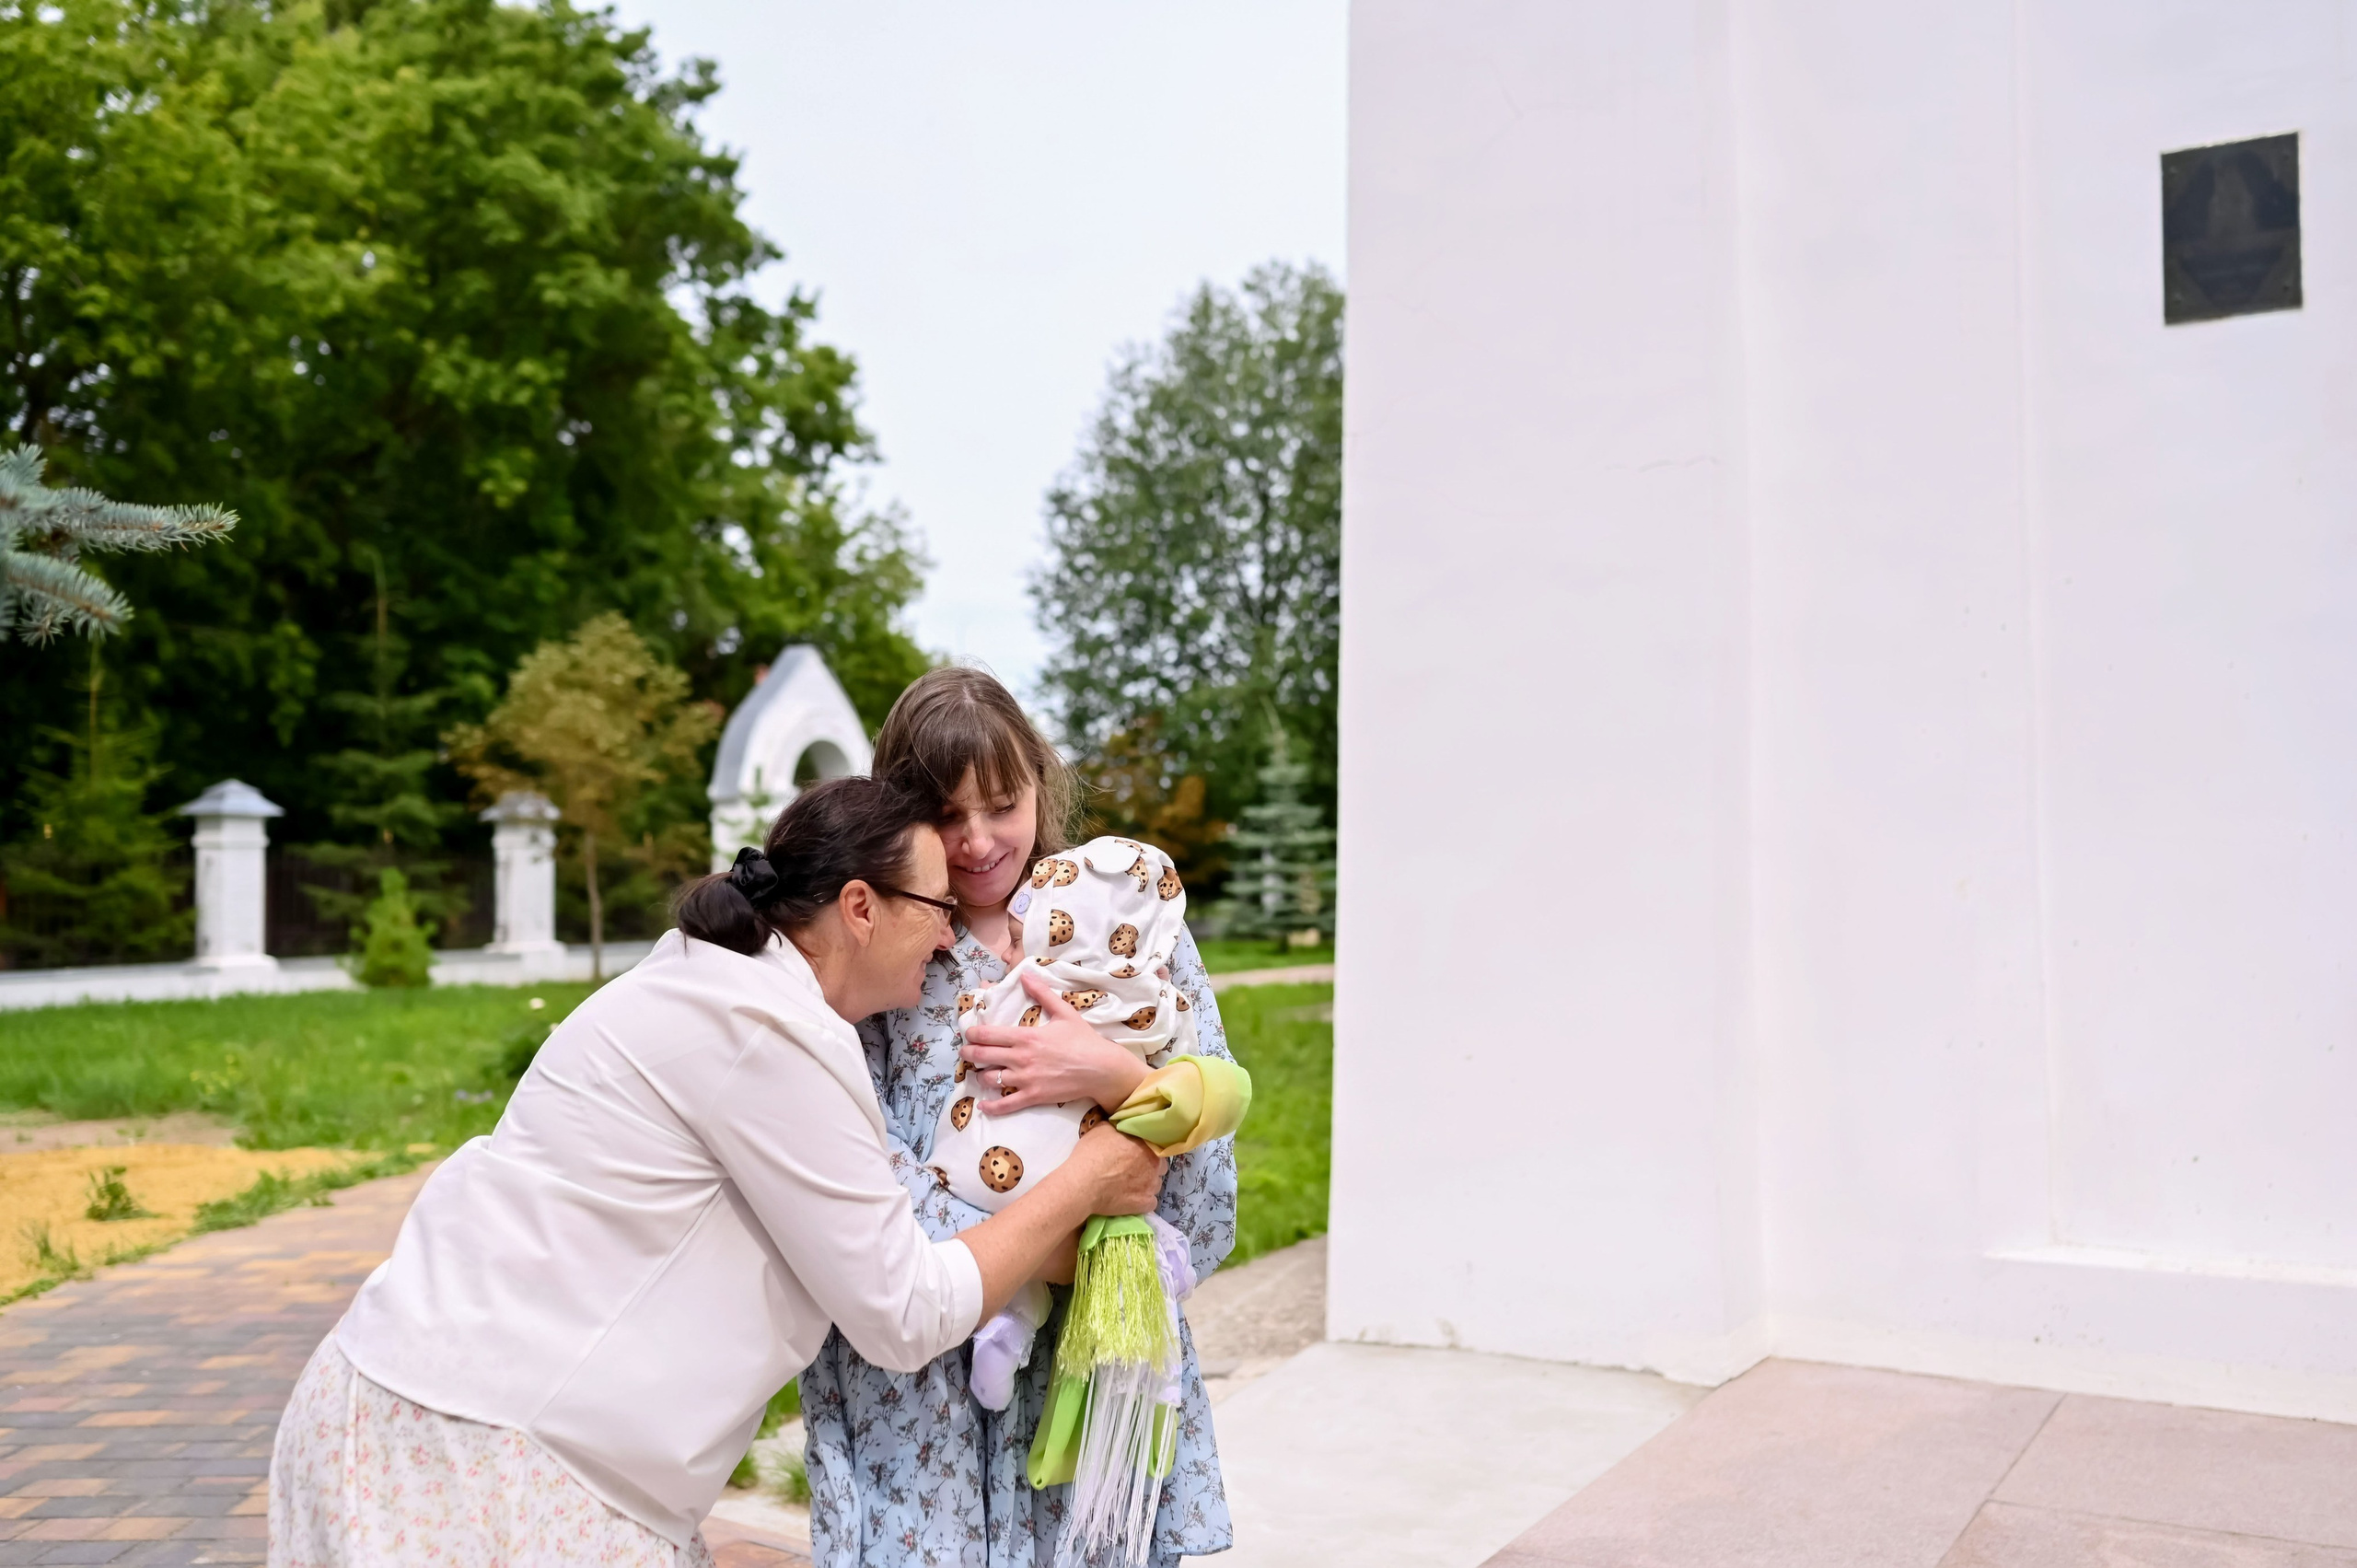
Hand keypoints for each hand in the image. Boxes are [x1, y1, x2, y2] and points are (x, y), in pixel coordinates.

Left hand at [963, 969, 1151, 1112]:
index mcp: (1026, 1036)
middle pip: (983, 1056)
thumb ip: (1043, 993)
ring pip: (990, 1079)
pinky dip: (991, 1107)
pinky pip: (1006, 1104)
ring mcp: (1026, 1079)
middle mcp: (1021, 1058)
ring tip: (978, 1072)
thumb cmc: (1083, 1039)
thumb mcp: (1064, 1012)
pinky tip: (983, 1105)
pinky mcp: (1033, 1096)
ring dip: (980, 1075)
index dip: (973, 1034)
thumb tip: (1025, 974)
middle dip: (969, 1053)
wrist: (1101, 1068)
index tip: (968, 1033)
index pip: (989, 1034)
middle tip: (965, 1051)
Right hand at [1064, 1124, 1164, 1216]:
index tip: (1133, 1154)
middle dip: (1149, 1167)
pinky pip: (1150, 1203)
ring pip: (1155, 1185)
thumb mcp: (1102, 1129)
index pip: (1154, 1146)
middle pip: (1159, 1166)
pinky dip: (1141, 1202)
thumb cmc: (1091, 1154)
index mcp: (1146, 1144)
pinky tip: (1129, 1200)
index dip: (1144, 1150)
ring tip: (1128, 1186)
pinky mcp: (1145, 1204)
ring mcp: (1151, 1185)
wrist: (1083, 1184)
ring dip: (1145, 1184)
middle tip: (1132, 1170)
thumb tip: (1121, 1128)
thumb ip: (1119, 1128)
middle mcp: (1154, 1164)